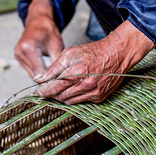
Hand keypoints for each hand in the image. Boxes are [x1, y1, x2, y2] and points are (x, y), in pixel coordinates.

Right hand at [14, 0, 63, 77]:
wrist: (38, 20)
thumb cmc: (48, 31)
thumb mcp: (56, 46)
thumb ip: (56, 63)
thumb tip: (59, 79)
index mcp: (28, 47)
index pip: (39, 72)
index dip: (50, 78)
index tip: (59, 82)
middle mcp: (20, 52)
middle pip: (34, 75)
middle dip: (46, 78)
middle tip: (57, 80)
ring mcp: (17, 55)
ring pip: (32, 74)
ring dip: (42, 75)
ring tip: (52, 72)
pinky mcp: (18, 57)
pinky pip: (29, 69)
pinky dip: (38, 71)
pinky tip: (45, 68)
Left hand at [34, 20, 154, 104]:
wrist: (117, 54)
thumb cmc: (94, 52)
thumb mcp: (70, 54)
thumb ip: (53, 68)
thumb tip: (39, 78)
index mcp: (76, 73)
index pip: (54, 88)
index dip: (44, 91)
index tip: (38, 92)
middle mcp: (85, 85)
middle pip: (60, 96)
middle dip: (52, 93)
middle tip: (49, 89)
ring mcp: (94, 93)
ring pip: (70, 101)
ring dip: (63, 96)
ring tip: (62, 87)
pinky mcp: (100, 97)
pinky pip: (81, 102)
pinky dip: (75, 97)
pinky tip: (76, 87)